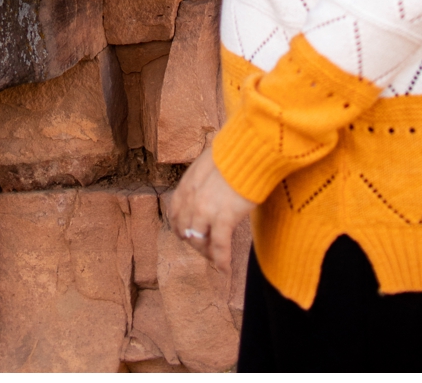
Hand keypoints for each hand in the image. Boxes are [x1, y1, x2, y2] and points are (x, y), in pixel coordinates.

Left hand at [165, 146, 255, 275]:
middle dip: (194, 242)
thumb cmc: (233, 155)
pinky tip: (225, 270)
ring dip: (207, 254)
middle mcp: (190, 199)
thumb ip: (203, 179)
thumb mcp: (207, 165)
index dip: (180, 227)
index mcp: (186, 185)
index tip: (188, 235)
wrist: (247, 151)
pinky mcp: (224, 217)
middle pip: (185, 229)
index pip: (174, 213)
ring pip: (199, 240)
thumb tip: (209, 186)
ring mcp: (205, 209)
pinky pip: (219, 246)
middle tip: (206, 251)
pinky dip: (221, 261)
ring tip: (216, 261)